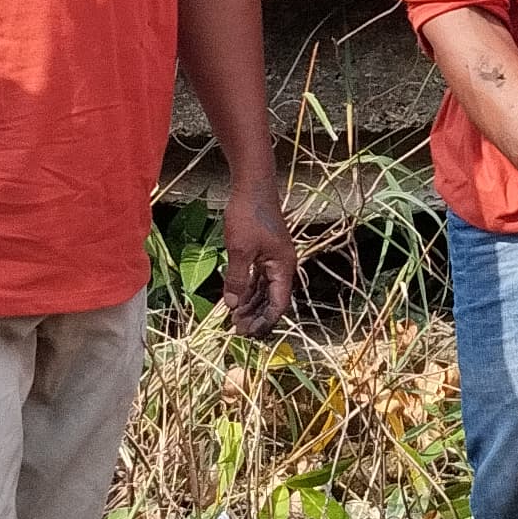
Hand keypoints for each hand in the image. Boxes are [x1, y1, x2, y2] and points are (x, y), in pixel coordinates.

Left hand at [220, 183, 299, 333]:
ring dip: (250, 305)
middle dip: (256, 316)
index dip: (264, 321)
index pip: (278, 304)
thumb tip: (233, 305)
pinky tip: (235, 300)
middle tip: (236, 330)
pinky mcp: (264, 252)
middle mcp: (282, 266)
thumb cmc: (249, 215)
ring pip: (264, 290)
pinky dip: (248, 290)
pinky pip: (258, 278)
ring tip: (234, 319)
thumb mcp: (240, 250)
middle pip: (272, 300)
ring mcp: (273, 259)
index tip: (247, 333)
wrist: (252, 185)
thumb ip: (237, 279)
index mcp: (283, 267)